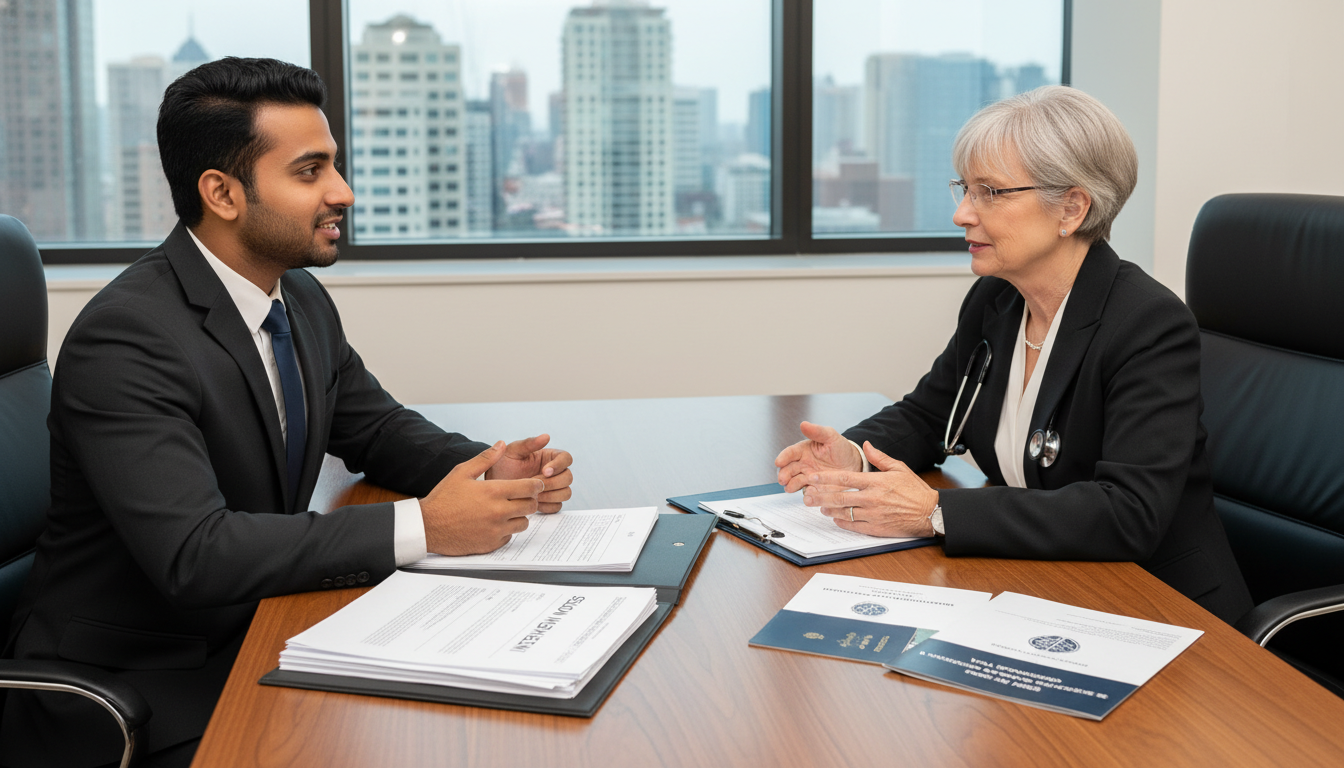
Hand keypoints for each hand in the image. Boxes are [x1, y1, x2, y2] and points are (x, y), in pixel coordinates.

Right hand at [420, 441, 547, 555]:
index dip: (536, 484)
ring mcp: (495, 530)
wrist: (427, 526)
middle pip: (531, 506)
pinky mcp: (491, 544)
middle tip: (522, 497)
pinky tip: (495, 523)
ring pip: (523, 523)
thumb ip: (485, 458)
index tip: (536, 484)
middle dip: (530, 499)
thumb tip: (502, 444)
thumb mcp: (461, 472)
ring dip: (520, 516)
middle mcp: (498, 512)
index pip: (530, 488)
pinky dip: (507, 530)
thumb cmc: (443, 498)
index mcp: (493, 491)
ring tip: (508, 510)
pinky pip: (510, 536)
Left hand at [484, 433, 573, 512]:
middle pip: (568, 478)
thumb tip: (546, 436)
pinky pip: (557, 507)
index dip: (559, 465)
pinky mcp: (548, 502)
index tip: (544, 471)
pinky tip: (533, 502)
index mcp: (549, 457)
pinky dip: (547, 506)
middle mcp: (555, 472)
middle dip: (553, 483)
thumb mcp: (512, 452)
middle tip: (535, 485)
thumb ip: (528, 444)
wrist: (492, 485)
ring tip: (532, 495)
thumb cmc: (502, 465)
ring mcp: (553, 488)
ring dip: (551, 495)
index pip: (566, 458)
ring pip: (565, 493)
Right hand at [774, 421, 863, 492]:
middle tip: (782, 479)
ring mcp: (809, 478)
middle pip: (789, 470)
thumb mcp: (831, 436)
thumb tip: (803, 424)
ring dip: (791, 485)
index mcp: (804, 451)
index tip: (778, 462)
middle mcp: (803, 465)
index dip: (783, 457)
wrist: (854, 464)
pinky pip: (809, 493)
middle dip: (784, 474)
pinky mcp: (816, 489)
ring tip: (790, 488)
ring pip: (795, 482)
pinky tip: (807, 495)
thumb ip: (817, 431)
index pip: (790, 453)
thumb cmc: (840, 448)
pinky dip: (807, 495)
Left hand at [802, 442, 938, 537]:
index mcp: (876, 482)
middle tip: (807, 495)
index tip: (813, 478)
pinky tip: (835, 518)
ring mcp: (873, 515)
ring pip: (844, 512)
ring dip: (829, 509)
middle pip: (840, 497)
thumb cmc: (915, 490)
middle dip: (821, 496)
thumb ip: (879, 457)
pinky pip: (854, 526)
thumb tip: (866, 445)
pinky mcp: (876, 528)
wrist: (930, 513)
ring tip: (819, 506)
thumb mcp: (899, 468)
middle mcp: (872, 499)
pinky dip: (842, 522)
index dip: (826, 479)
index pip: (845, 479)